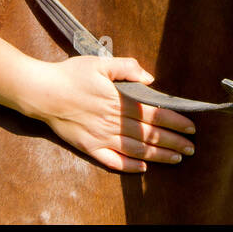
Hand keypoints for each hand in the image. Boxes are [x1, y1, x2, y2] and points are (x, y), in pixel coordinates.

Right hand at [29, 56, 196, 171]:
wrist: (41, 92)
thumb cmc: (70, 74)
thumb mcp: (99, 62)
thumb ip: (126, 67)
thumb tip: (150, 79)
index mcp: (118, 100)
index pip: (154, 113)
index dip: (174, 121)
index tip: (191, 127)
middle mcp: (112, 122)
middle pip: (149, 134)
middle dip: (173, 142)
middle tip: (192, 149)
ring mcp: (101, 137)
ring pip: (136, 149)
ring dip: (158, 156)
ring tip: (177, 159)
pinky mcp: (88, 147)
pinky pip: (112, 161)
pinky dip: (129, 166)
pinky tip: (142, 169)